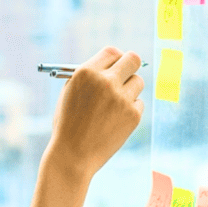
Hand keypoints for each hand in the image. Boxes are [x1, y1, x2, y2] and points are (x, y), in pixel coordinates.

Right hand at [45, 46, 144, 182]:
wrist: (73, 154)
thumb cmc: (68, 123)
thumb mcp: (70, 93)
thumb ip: (90, 76)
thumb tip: (111, 64)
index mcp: (86, 72)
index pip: (111, 52)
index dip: (115, 57)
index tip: (117, 63)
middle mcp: (106, 81)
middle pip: (133, 59)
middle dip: (131, 64)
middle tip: (128, 72)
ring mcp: (121, 98)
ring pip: (138, 82)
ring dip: (130, 89)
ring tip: (114, 105)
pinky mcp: (133, 115)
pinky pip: (139, 103)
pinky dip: (130, 109)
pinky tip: (115, 121)